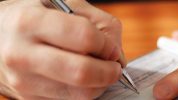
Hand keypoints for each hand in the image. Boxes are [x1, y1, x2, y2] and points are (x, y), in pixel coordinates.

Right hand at [0, 0, 124, 98]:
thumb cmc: (32, 17)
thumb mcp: (61, 3)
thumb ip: (98, 22)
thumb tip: (117, 55)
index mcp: (30, 22)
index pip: (84, 37)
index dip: (106, 45)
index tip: (111, 48)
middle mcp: (23, 55)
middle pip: (82, 72)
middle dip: (109, 72)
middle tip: (114, 67)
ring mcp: (24, 81)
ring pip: (79, 93)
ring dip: (100, 84)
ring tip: (99, 71)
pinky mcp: (29, 98)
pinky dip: (84, 90)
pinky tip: (81, 77)